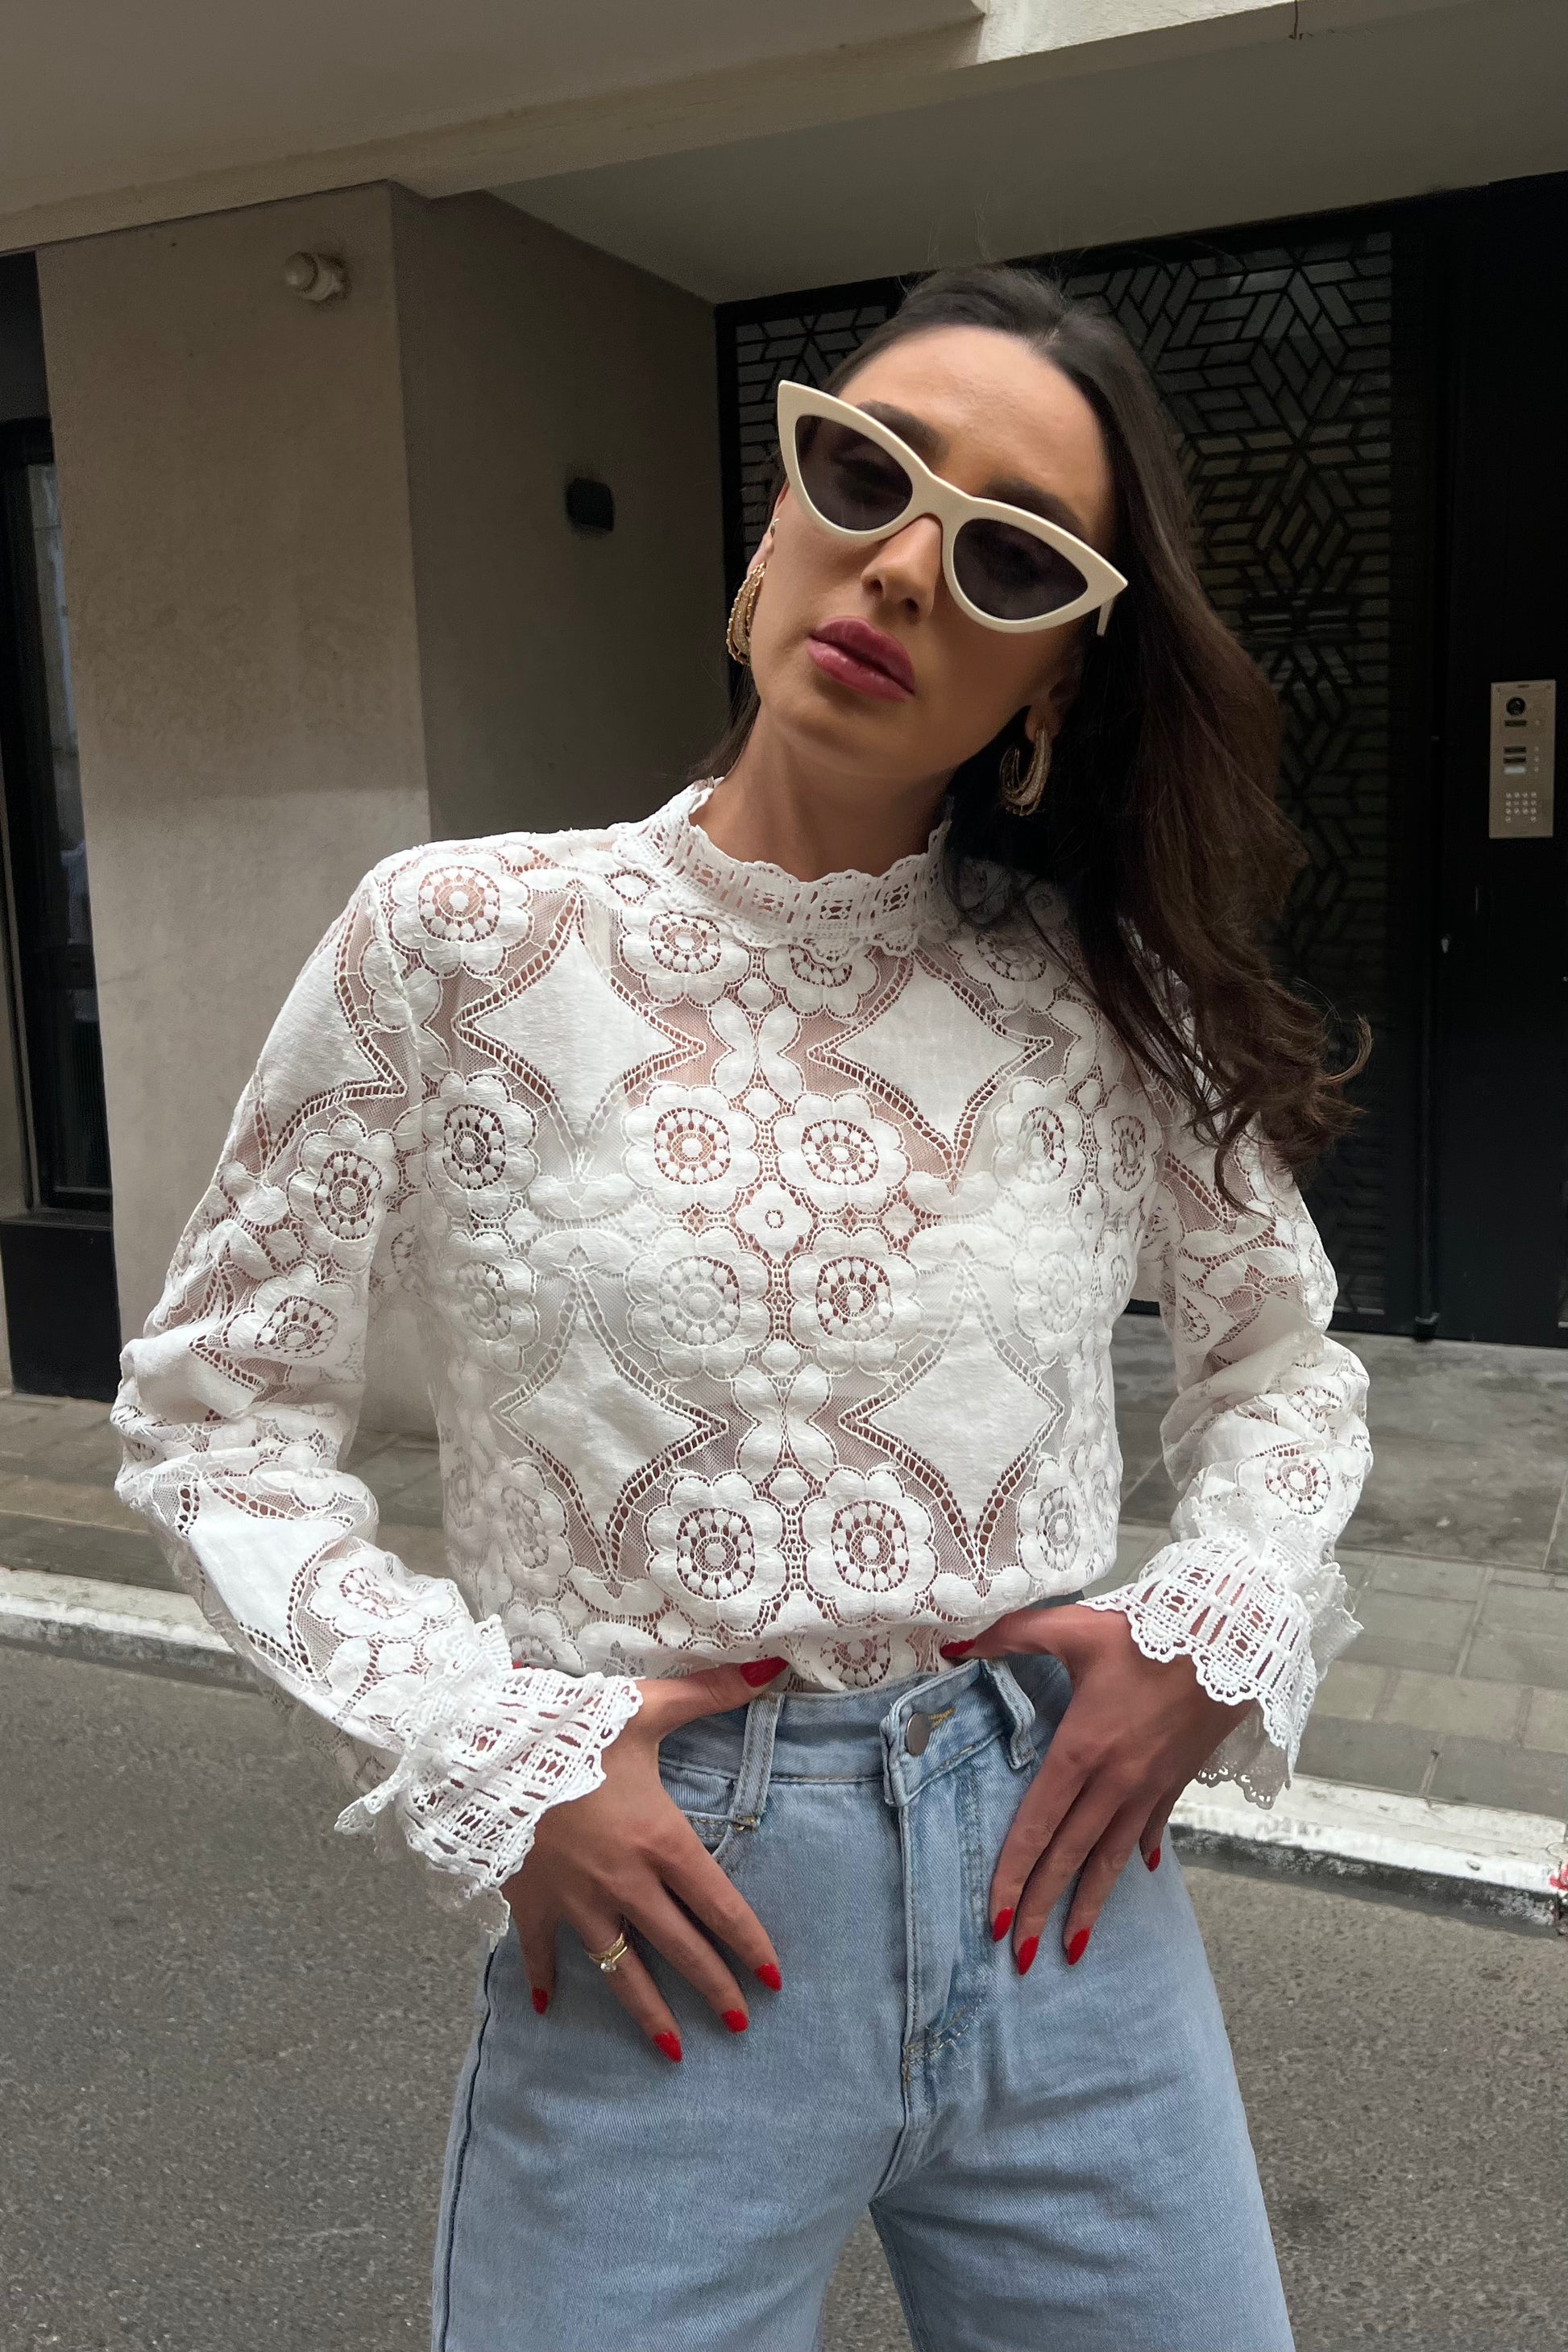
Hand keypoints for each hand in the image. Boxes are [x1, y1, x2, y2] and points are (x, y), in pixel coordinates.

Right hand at [501, 1660, 786, 2061]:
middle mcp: (625, 1883)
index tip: (773, 1978)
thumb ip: (711, 1692)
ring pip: (621, 1970)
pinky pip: (539, 1952)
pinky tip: (546, 2010)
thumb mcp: (644, 1708)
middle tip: (740, 2024)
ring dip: (647, 2012)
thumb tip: (772, 1666)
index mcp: (660, 1841)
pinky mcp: (531, 1902)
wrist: (487, 1752)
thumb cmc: (571, 1729)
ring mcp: (576, 1901)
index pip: (718, 1905)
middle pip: (680, 1948)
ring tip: (675, 2051)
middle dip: (713, 1989)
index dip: (749, 1944)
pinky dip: (541, 1981)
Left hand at [941, 1606, 1249, 1970]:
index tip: (995, 1920)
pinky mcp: (1173, 1782)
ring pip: (1110, 1860)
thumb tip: (952, 1645)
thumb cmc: (1146, 1632)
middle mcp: (1113, 1782)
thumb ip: (1007, 1636)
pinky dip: (1135, 1857)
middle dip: (1042, 1911)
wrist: (1230, 1640)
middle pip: (1069, 1858)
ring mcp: (1148, 1788)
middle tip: (1019, 1960)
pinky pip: (1149, 1830)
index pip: (1036, 1827)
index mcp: (1080, 1750)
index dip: (1013, 1875)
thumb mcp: (1071, 1628)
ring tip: (1071, 1949)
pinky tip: (1132, 1876)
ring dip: (1089, 1907)